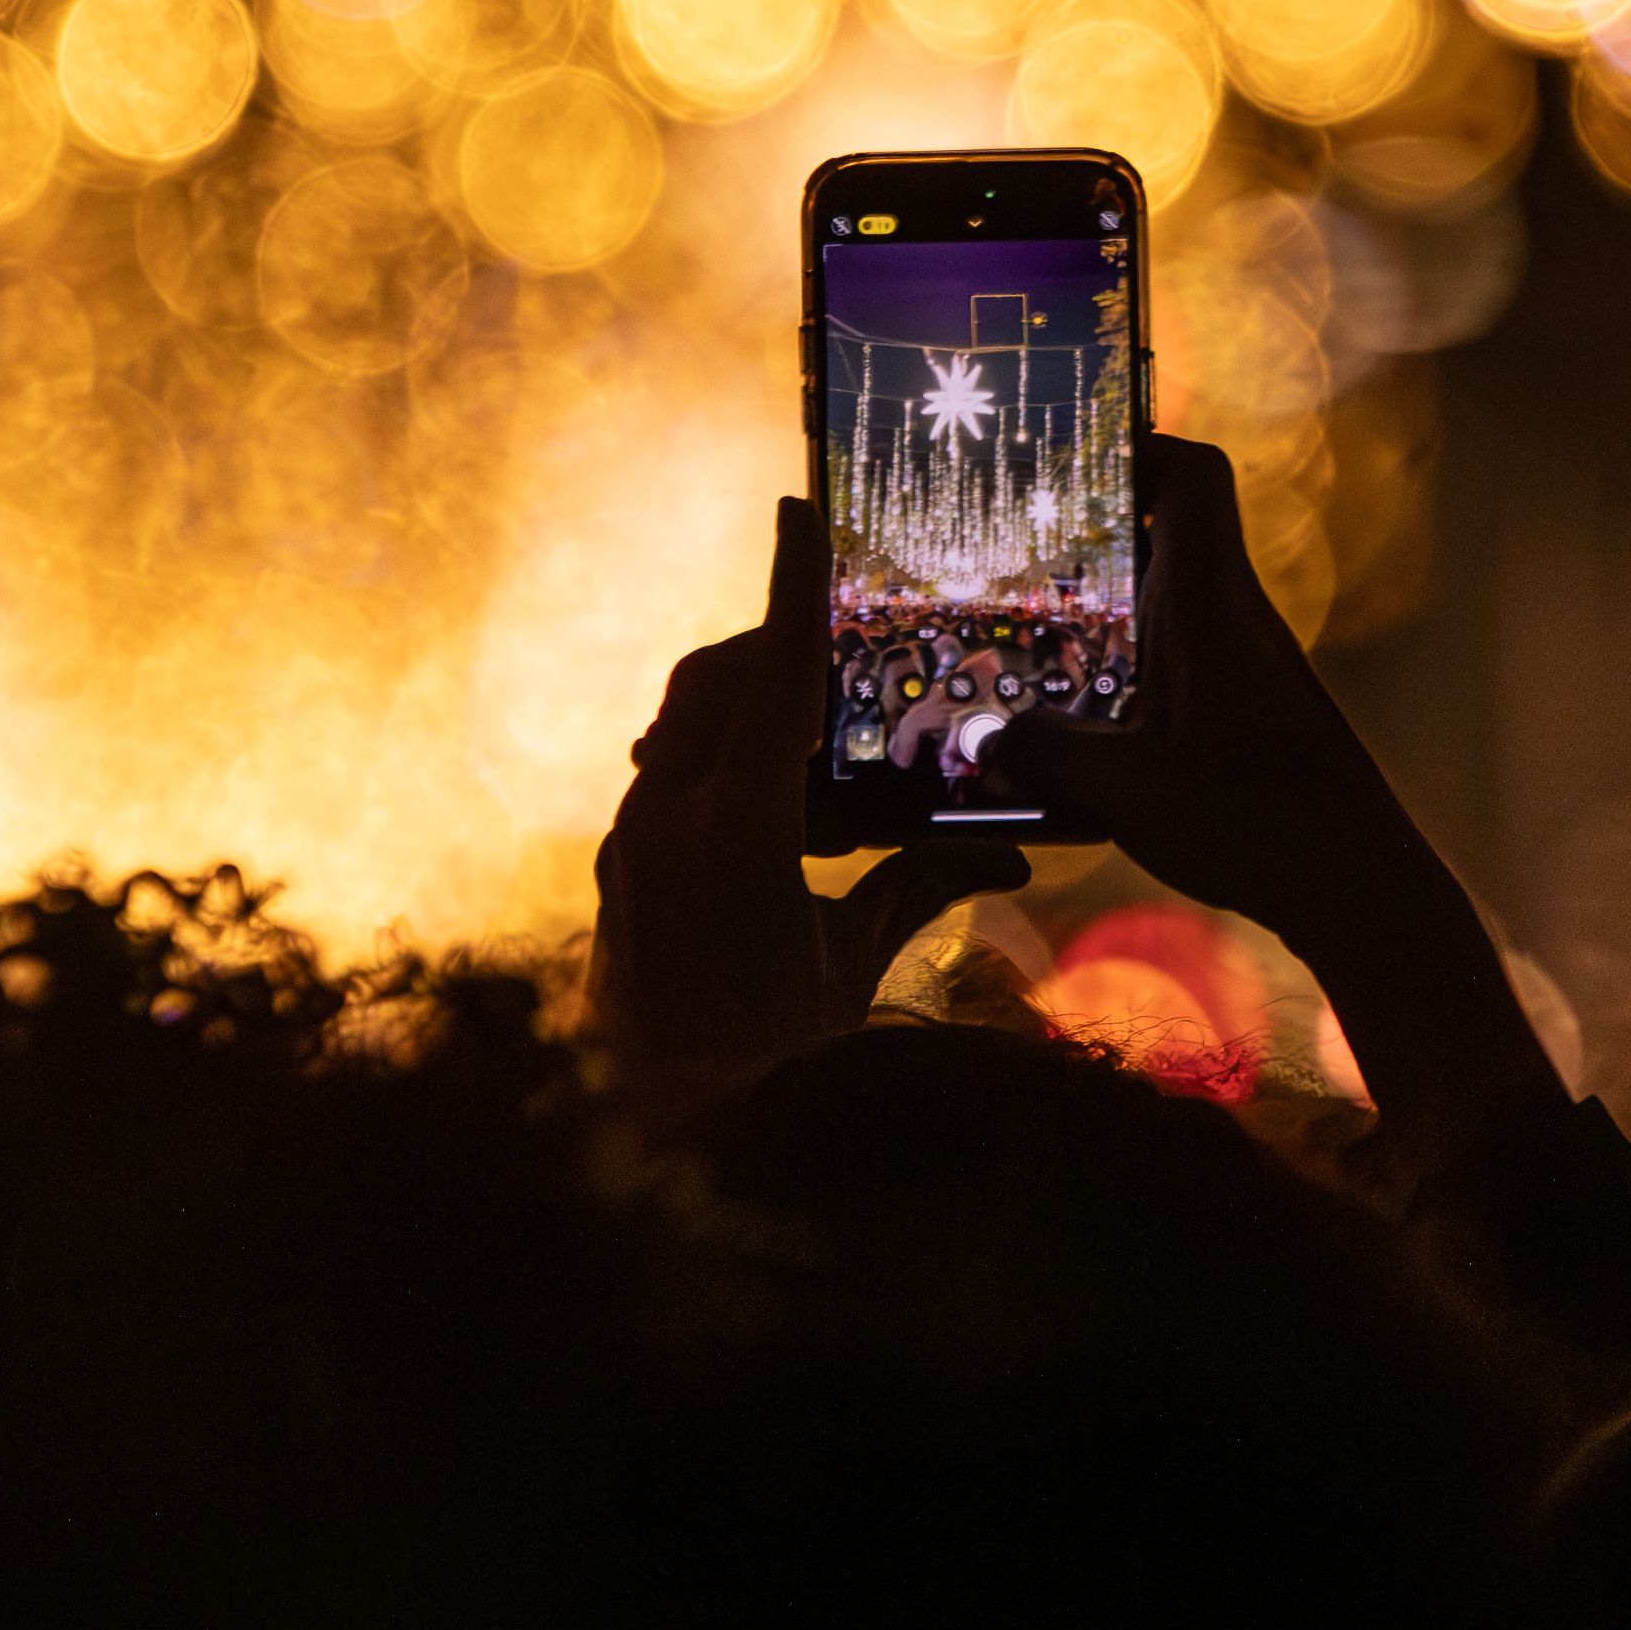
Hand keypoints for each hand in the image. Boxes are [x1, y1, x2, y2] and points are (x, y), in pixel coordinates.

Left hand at [585, 497, 1025, 1118]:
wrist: (647, 1117)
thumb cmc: (764, 1049)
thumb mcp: (849, 968)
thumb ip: (917, 889)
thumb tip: (1009, 848)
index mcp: (732, 835)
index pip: (770, 681)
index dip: (794, 591)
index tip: (803, 512)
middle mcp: (666, 818)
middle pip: (716, 683)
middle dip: (773, 641)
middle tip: (839, 631)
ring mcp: (632, 835)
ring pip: (684, 722)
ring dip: (744, 697)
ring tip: (814, 706)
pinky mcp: (622, 855)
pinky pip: (671, 767)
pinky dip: (721, 750)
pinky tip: (774, 780)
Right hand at [987, 437, 1564, 1186]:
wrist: (1365, 890)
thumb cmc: (1260, 826)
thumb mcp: (1127, 793)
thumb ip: (1044, 755)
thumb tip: (983, 737)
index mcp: (1211, 607)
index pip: (1197, 476)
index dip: (1140, 445)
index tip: (1076, 461)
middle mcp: (1237, 622)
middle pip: (1175, 535)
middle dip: (1098, 538)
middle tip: (1023, 559)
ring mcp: (1252, 670)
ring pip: (1179, 604)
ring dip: (1115, 613)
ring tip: (1039, 646)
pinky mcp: (1257, 719)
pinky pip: (1188, 663)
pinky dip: (1137, 673)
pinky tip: (1093, 729)